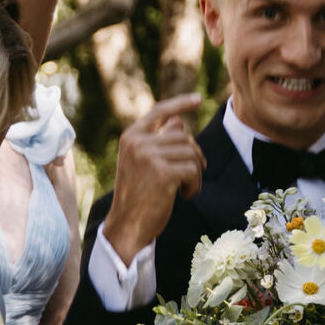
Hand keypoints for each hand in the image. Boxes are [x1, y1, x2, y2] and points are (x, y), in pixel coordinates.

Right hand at [102, 96, 204, 262]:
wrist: (127, 226)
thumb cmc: (138, 196)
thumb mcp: (145, 164)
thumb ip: (159, 142)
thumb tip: (179, 121)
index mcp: (131, 137)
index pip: (159, 111)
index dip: (180, 103)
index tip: (198, 98)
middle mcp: (137, 142)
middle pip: (184, 137)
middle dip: (193, 157)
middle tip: (189, 178)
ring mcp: (148, 156)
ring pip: (191, 154)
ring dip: (195, 174)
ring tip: (183, 190)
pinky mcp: (162, 173)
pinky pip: (193, 170)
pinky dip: (194, 186)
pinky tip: (183, 196)